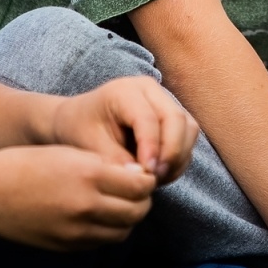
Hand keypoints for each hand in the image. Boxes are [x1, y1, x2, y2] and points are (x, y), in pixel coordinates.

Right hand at [0, 144, 156, 249]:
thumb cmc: (26, 163)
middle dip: (142, 201)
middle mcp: (86, 205)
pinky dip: (107, 230)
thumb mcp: (69, 152)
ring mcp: (76, 230)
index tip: (142, 175)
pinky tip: (99, 217)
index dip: (146, 180)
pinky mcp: (66, 246)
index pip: (140, 186)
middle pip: (137, 212)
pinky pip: (101, 242)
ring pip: (122, 231)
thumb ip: (104, 164)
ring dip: (127, 219)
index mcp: (89, 174)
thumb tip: (134, 177)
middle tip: (136, 191)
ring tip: (118, 205)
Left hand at [48, 76, 198, 182]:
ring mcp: (164, 99)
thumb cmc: (81, 129)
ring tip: (157, 178)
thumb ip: (116, 160)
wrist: (79, 119)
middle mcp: (149, 89)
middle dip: (172, 153)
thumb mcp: (90, 145)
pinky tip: (161, 173)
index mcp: (125, 91)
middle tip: (155, 178)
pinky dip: (180, 157)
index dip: (152, 148)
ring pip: (188, 127)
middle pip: (176, 119)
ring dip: (179, 156)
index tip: (147, 175)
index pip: (148, 118)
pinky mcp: (172, 114)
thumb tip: (142, 177)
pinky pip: (188, 135)